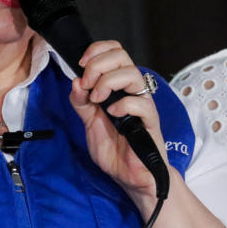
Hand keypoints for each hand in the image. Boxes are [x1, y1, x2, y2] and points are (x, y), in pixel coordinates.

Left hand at [69, 41, 172, 209]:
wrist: (129, 176)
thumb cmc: (114, 149)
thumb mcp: (88, 122)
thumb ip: (81, 102)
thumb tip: (76, 81)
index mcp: (117, 86)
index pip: (114, 51)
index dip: (96, 51)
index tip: (82, 65)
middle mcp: (131, 90)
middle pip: (122, 55)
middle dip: (98, 65)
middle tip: (88, 85)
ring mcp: (142, 104)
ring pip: (132, 73)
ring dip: (108, 82)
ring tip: (98, 100)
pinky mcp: (150, 121)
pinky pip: (141, 103)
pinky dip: (123, 104)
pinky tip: (112, 115)